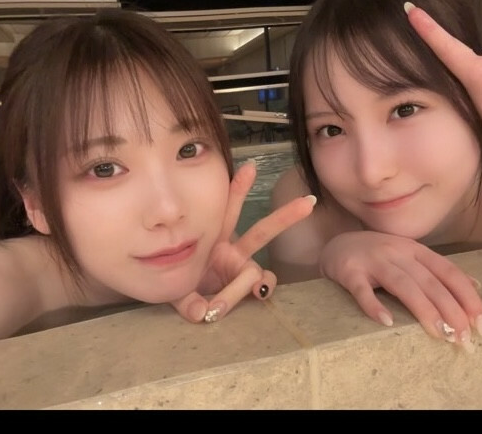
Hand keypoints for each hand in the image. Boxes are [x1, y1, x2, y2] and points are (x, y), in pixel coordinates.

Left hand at [172, 160, 315, 322]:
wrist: (181, 298)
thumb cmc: (176, 281)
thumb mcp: (173, 286)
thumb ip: (185, 300)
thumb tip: (201, 313)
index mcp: (212, 237)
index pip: (228, 211)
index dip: (238, 189)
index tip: (250, 168)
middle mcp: (232, 250)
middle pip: (262, 231)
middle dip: (284, 217)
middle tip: (309, 203)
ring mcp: (242, 270)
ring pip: (259, 271)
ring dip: (256, 283)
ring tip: (241, 297)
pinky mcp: (247, 287)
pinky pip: (260, 288)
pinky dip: (260, 292)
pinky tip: (257, 295)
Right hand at [320, 231, 481, 350]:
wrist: (335, 245)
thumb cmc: (377, 256)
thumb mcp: (410, 256)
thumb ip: (438, 270)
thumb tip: (476, 285)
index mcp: (415, 250)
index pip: (448, 272)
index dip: (467, 297)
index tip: (481, 324)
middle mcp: (397, 252)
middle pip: (429, 281)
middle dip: (451, 310)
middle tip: (464, 339)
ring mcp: (373, 260)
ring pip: (403, 285)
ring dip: (424, 310)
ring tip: (439, 334)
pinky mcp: (350, 272)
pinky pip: (362, 290)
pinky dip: (374, 305)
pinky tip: (387, 322)